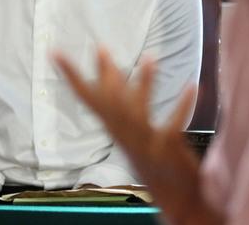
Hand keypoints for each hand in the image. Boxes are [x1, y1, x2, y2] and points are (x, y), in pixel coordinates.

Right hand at [53, 47, 220, 224]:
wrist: (177, 200)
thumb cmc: (156, 160)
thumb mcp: (134, 131)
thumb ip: (125, 103)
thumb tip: (113, 73)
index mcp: (115, 129)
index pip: (87, 98)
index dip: (71, 75)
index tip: (56, 53)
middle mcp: (125, 135)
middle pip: (110, 103)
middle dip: (105, 76)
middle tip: (100, 48)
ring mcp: (145, 143)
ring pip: (138, 112)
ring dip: (144, 84)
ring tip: (150, 58)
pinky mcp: (168, 149)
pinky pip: (173, 124)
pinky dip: (182, 105)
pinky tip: (192, 86)